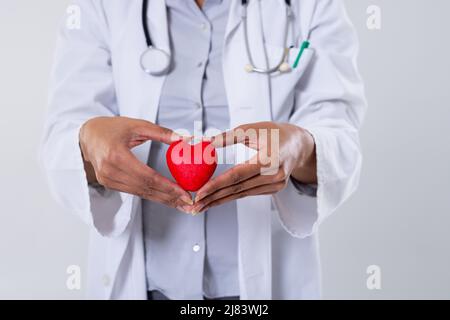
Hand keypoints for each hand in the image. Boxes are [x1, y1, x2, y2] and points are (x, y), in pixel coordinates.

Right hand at [79, 116, 192, 211]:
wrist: (87, 136)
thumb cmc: (113, 128)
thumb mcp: (137, 125)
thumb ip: (162, 133)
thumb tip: (186, 138)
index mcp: (116, 155)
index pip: (148, 176)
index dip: (168, 187)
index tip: (186, 193)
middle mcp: (110, 171)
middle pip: (146, 189)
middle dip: (170, 197)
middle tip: (190, 203)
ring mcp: (108, 180)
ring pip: (141, 194)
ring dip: (163, 200)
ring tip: (182, 204)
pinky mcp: (109, 184)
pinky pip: (135, 192)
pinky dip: (152, 196)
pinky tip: (167, 198)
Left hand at [190, 122, 315, 213]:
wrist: (299, 145)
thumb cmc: (274, 132)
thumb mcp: (252, 129)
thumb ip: (228, 136)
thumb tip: (204, 142)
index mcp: (269, 159)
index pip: (237, 175)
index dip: (217, 185)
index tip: (199, 192)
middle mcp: (274, 176)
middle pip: (238, 189)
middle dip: (214, 198)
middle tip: (194, 204)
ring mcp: (276, 185)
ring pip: (242, 194)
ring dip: (220, 200)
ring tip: (201, 206)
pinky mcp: (274, 189)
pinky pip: (249, 193)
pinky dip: (232, 196)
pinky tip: (217, 200)